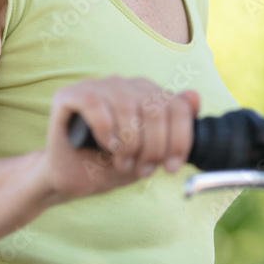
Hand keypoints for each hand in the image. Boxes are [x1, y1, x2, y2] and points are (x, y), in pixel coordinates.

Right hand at [40, 75, 199, 202]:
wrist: (71, 179)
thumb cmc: (110, 165)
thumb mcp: (150, 153)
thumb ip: (174, 129)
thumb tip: (195, 96)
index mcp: (145, 93)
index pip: (177, 106)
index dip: (179, 140)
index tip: (171, 167)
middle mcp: (123, 84)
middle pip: (154, 109)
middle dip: (153, 147)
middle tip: (142, 169)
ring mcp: (96, 86)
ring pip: (126, 106)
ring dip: (129, 143)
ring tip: (122, 162)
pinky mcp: (69, 95)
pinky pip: (94, 104)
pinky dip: (105, 129)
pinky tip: (106, 145)